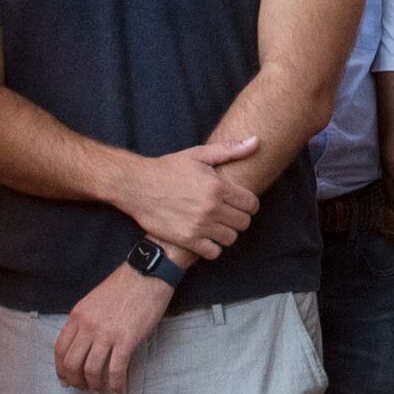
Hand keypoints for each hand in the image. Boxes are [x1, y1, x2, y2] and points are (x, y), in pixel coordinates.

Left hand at [51, 261, 173, 393]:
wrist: (147, 274)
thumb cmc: (123, 286)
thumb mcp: (94, 301)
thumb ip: (85, 321)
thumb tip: (82, 345)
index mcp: (77, 315)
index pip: (60, 349)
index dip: (61, 369)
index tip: (66, 380)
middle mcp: (87, 326)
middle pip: (72, 364)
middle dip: (76, 382)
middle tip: (85, 388)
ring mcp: (106, 334)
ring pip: (91, 370)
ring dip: (95, 385)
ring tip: (102, 390)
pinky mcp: (126, 339)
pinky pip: (116, 369)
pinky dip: (116, 384)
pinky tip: (119, 389)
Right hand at [113, 137, 262, 261]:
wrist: (137, 186)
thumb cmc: (168, 168)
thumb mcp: (198, 154)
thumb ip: (229, 150)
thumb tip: (256, 141)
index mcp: (218, 187)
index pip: (251, 204)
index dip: (249, 204)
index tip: (241, 203)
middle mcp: (211, 208)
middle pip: (244, 223)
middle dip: (239, 218)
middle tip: (228, 214)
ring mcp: (200, 226)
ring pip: (231, 238)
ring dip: (227, 233)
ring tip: (217, 225)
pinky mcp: (187, 240)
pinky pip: (213, 253)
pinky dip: (213, 248)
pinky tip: (206, 238)